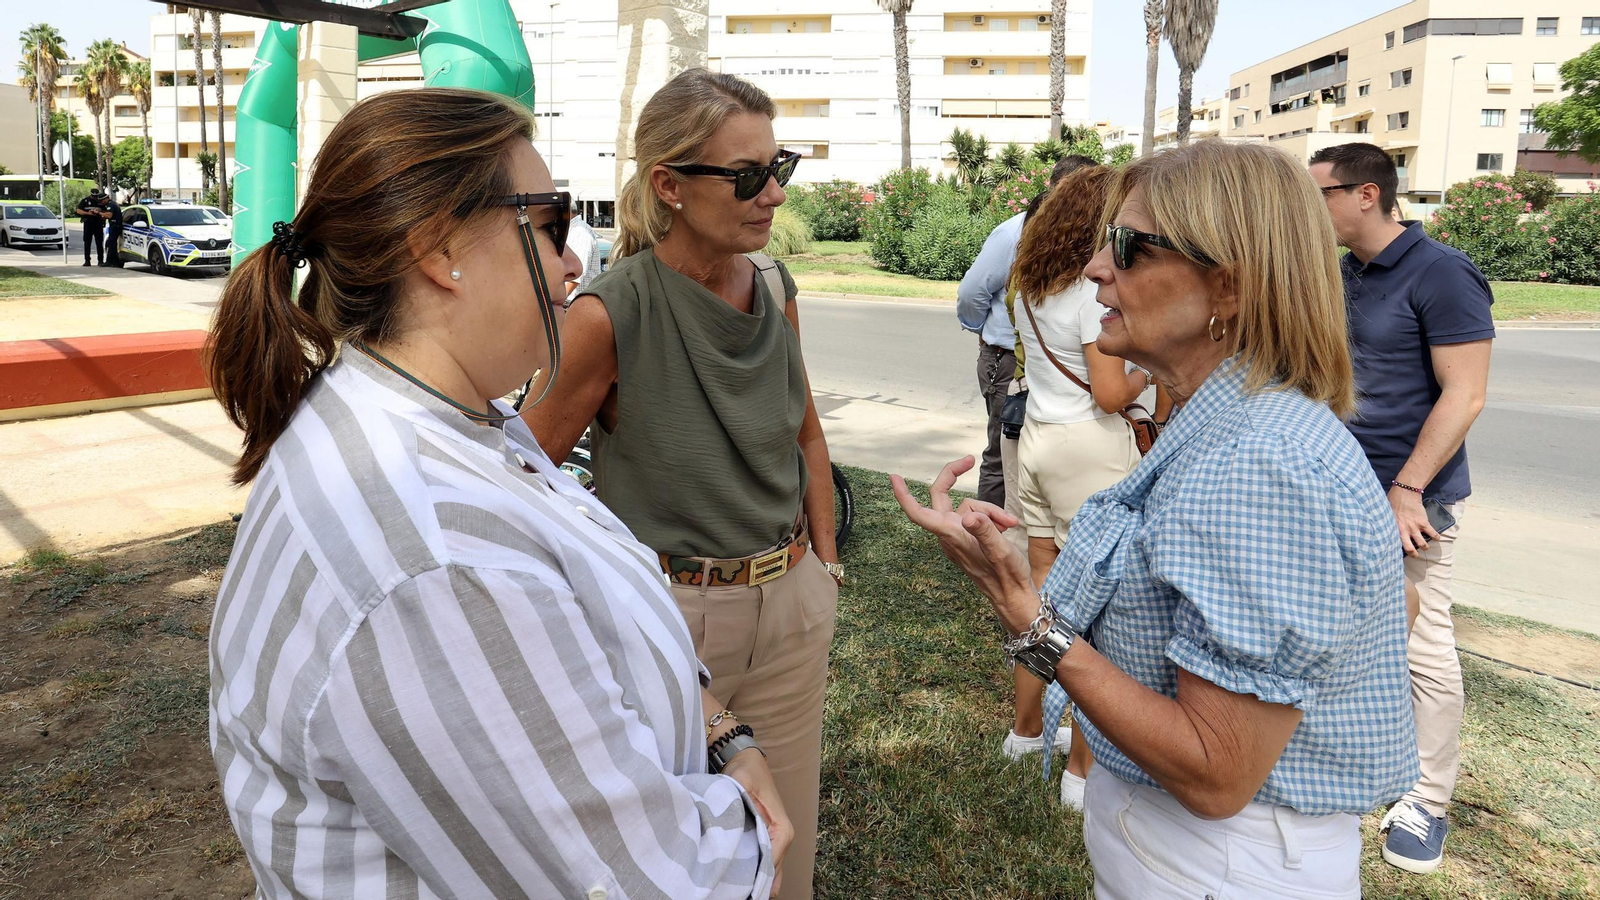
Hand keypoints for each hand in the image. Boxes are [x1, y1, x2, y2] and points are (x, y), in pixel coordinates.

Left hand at [721, 749, 792, 894]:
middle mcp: (782, 835)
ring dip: (758, 881)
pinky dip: (757, 875)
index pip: (775, 856)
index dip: (762, 871)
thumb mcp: (743, 779)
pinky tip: (744, 887)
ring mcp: (775, 839)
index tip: (746, 884)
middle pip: (774, 869)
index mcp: (782, 825)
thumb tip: (736, 813)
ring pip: (771, 870)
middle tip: (741, 894)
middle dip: (760, 883)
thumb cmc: (747, 770)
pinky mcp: (766, 838)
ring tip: (741, 893)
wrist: (747, 761)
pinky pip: (765, 863)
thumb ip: (741, 795)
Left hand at [890, 456, 1037, 633]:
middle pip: (942, 497)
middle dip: (954, 477)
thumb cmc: (1006, 576)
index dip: (904, 496)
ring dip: (990, 510)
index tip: (894, 477)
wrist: (1013, 595)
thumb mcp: (1001, 551)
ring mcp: (958, 536)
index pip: (919, 514)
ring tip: (1009, 523)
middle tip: (970, 459)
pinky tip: (1006, 527)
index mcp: (952, 536)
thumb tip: (970, 516)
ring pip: (968, 506)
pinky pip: (975, 517)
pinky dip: (991, 518)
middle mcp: (950, 535)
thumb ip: (986, 531)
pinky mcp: (968, 538)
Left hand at [1388, 486, 1438, 556]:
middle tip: (1415, 555)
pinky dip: (1436, 537)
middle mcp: (1404, 531)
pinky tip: (1437, 538)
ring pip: (1422, 544)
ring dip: (1425, 547)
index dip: (1396, 550)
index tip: (1397, 553)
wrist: (1405, 493)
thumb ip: (1387, 523)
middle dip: (1413, 554)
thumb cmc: (1393, 502)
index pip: (1394, 544)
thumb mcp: (1386, 514)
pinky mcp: (1424, 522)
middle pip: (1409, 548)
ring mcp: (1415, 527)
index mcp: (1394, 529)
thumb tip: (1382, 527)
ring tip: (1426, 547)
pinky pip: (1432, 533)